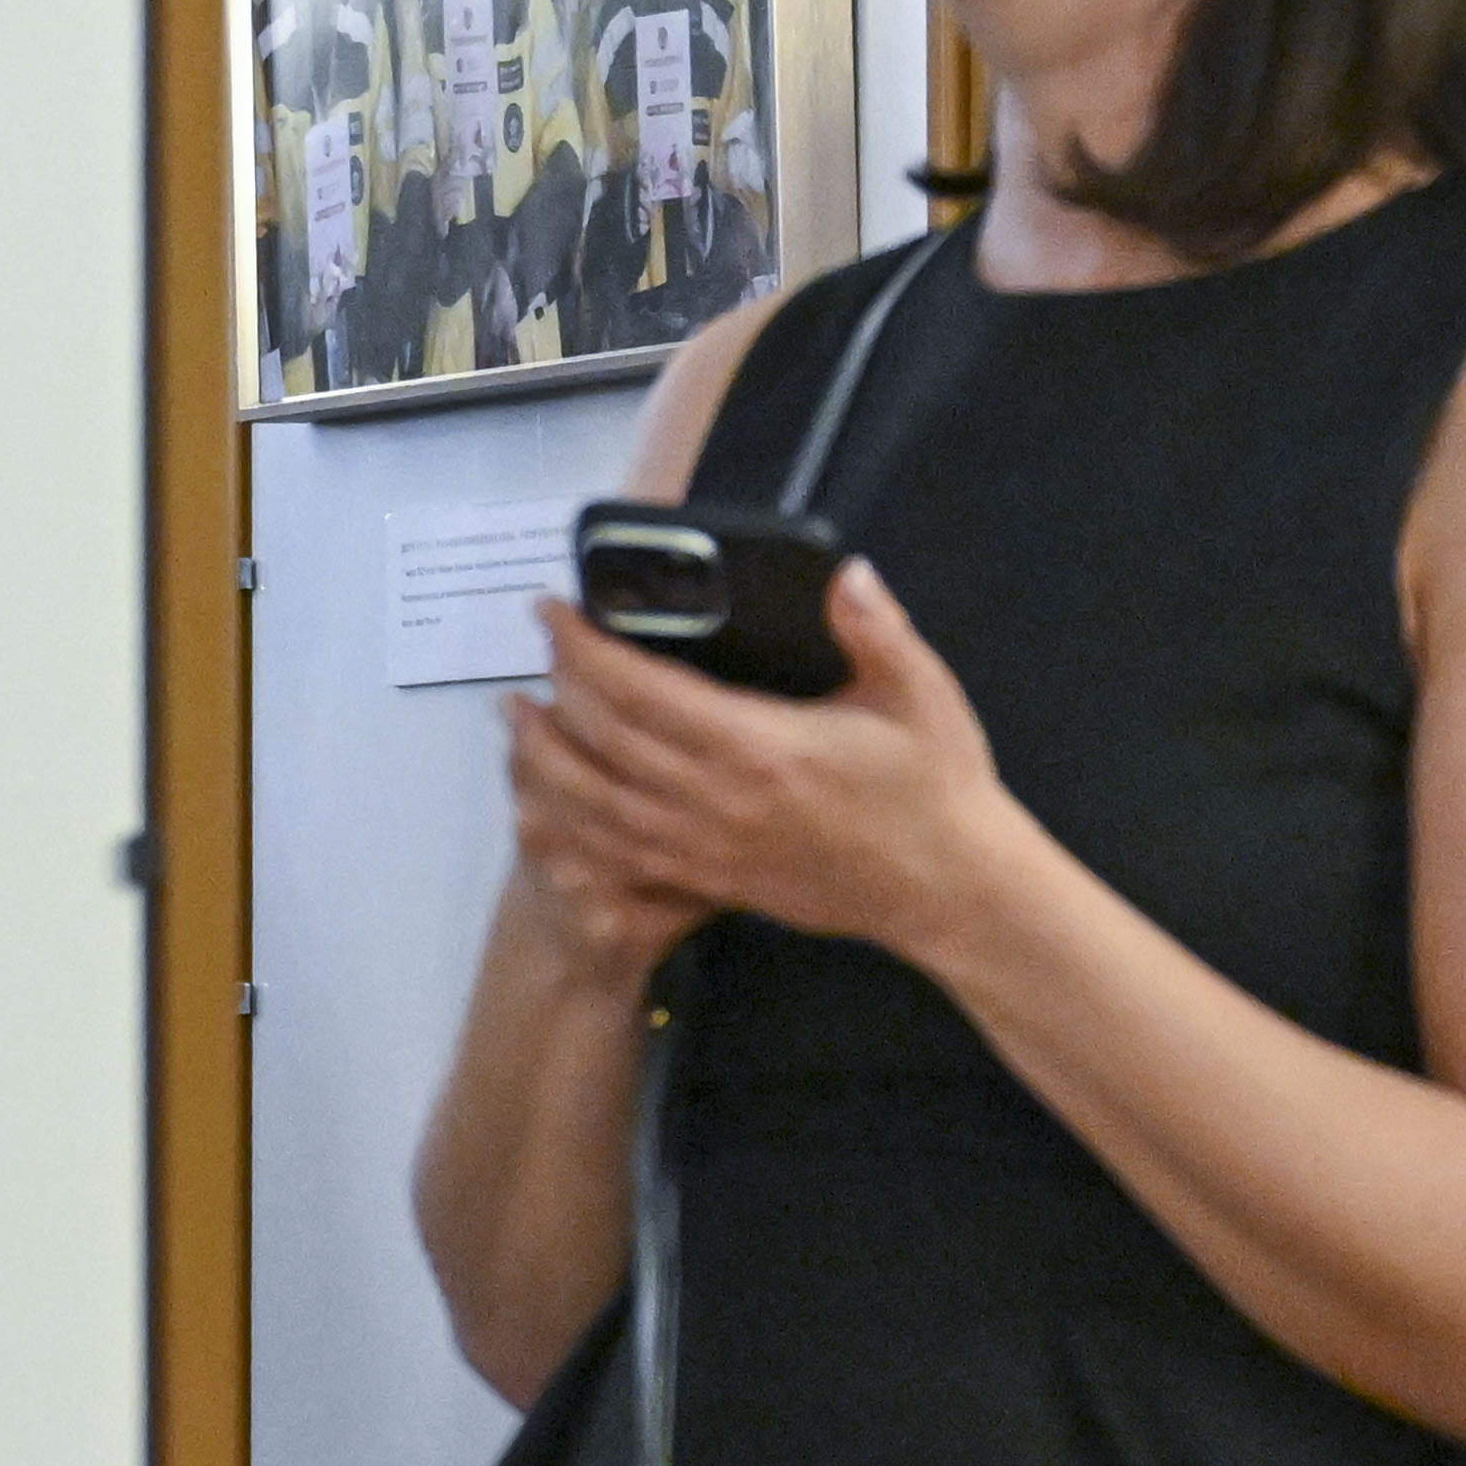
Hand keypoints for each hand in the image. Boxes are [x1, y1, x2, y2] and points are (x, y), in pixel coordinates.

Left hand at [501, 563, 1017, 962]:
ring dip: (546, 764)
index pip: (643, 691)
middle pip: (606, 744)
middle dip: (557, 693)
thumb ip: (875, 629)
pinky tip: (551, 810)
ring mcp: (712, 849)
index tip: (554, 614)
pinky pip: (622, 858)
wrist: (949, 890)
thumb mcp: (921, 694)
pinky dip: (575, 832)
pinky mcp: (716, 882)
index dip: (585, 649)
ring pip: (599, 809)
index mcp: (760, 746)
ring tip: (517, 724)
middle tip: (534, 654)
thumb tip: (845, 575)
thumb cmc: (935, 790)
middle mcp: (721, 801)